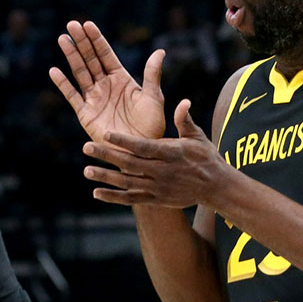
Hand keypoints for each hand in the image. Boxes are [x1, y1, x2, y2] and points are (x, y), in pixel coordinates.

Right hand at [50, 20, 165, 142]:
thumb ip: (152, 75)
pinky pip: (72, 96)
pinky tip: (54, 71)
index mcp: (121, 79)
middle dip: (81, 42)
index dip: (97, 39)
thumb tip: (160, 51)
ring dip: (71, 56)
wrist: (140, 150)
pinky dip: (63, 84)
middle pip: (90, 59)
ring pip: (80, 72)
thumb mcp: (153, 97)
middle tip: (71, 24)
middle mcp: (105, 85)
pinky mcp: (86, 114)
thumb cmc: (151, 126)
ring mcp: (94, 98)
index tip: (88, 24)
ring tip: (62, 38)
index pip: (106, 54)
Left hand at [83, 100, 229, 208]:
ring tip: (87, 170)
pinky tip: (96, 193)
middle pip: (130, 163)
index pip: (143, 146)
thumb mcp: (197, 136)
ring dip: (106, 177)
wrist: (215, 187)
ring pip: (128, 183)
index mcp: (171, 153)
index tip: (106, 133)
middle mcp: (162, 171)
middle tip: (86, 147)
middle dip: (107, 155)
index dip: (124, 141)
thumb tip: (183, 102)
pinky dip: (114, 197)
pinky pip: (132, 199)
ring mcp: (158, 187)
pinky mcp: (156, 199)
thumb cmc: (205, 156)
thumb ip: (185, 120)